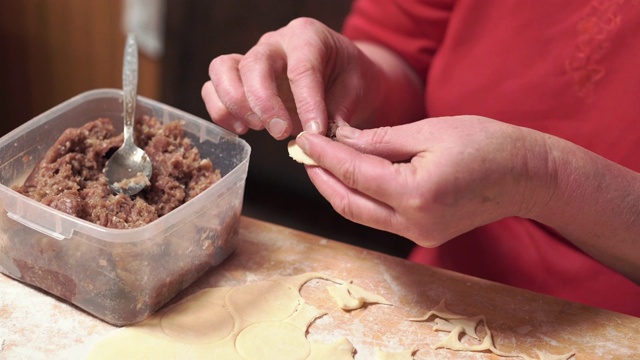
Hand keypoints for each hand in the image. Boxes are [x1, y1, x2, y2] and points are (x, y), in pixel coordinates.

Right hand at [201, 17, 375, 139]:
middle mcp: (275, 42)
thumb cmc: (347, 82)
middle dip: (265, 103)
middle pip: (255, 64)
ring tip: (256, 129)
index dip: (306, 103)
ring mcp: (251, 57)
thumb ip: (338, 116)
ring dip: (236, 104)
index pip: (302, 67)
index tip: (314, 133)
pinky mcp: (236, 77)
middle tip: (282, 132)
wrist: (341, 77)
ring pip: (223, 69)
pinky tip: (240, 130)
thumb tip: (319, 143)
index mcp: (308, 36)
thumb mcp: (355, 93)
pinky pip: (212, 86)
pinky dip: (220, 110)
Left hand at [294, 116, 554, 246]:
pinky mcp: (424, 235)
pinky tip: (351, 177)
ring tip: (320, 163)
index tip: (303, 139)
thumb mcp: (428, 130)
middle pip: (349, 204)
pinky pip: (379, 218)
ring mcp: (419, 234)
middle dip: (321, 178)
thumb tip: (341, 140)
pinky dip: (360, 197)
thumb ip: (379, 140)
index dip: (324, 155)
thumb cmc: (485, 144)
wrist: (526, 176)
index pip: (354, 174)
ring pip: (361, 215)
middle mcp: (414, 222)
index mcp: (416, 193)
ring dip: (337, 190)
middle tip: (304, 154)